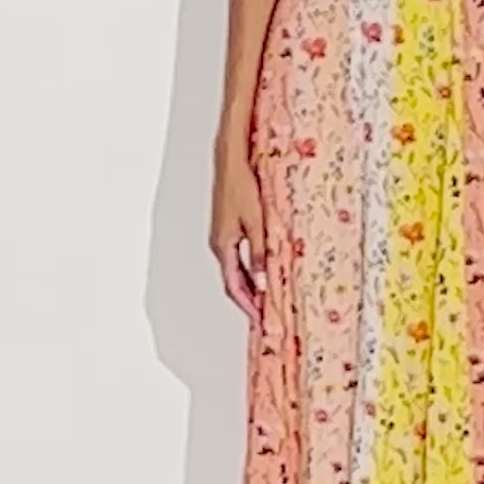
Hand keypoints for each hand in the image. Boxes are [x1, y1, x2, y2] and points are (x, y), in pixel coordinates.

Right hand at [212, 153, 267, 323]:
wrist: (230, 163)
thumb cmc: (242, 187)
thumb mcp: (257, 223)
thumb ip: (260, 253)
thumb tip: (263, 281)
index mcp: (223, 246)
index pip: (234, 286)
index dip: (247, 305)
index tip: (259, 320)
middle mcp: (219, 245)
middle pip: (232, 282)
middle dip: (248, 301)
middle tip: (264, 316)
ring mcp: (221, 237)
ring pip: (234, 271)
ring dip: (248, 287)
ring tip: (265, 300)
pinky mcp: (226, 230)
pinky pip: (236, 258)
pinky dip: (247, 271)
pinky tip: (260, 273)